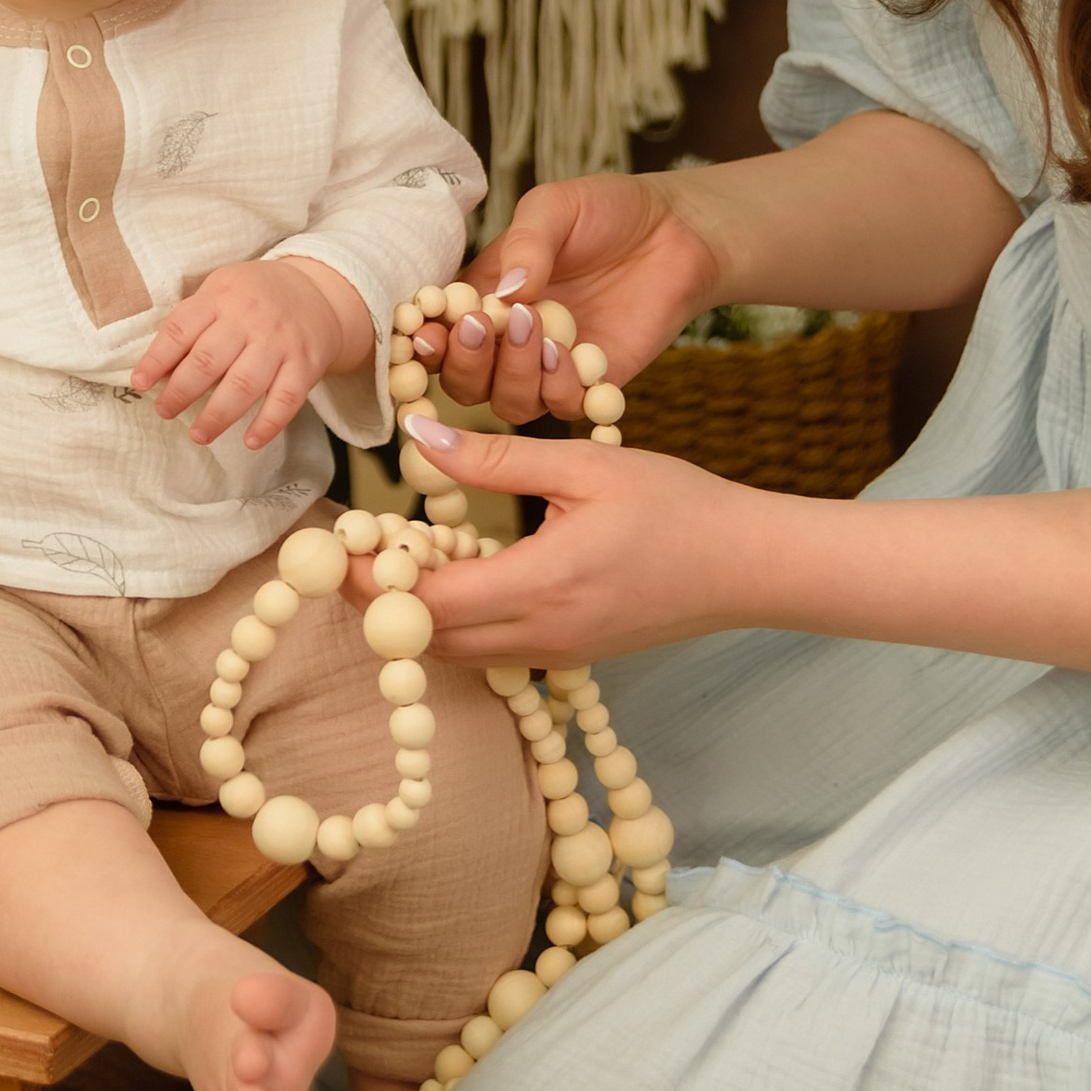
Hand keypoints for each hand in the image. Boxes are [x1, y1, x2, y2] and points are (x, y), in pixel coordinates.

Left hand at [130, 254, 371, 450]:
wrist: (316, 291)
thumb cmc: (253, 299)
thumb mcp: (219, 294)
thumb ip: (191, 326)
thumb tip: (156, 372)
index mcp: (220, 297)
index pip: (181, 329)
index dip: (157, 359)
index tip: (139, 383)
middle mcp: (250, 318)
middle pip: (209, 360)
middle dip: (181, 391)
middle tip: (164, 411)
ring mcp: (280, 342)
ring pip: (245, 383)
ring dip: (218, 414)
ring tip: (198, 434)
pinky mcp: (306, 364)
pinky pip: (287, 398)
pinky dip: (268, 423)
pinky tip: (250, 441)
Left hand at [373, 409, 759, 661]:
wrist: (748, 566)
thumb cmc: (677, 507)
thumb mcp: (584, 466)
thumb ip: (495, 457)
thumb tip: (419, 435)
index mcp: (542, 587)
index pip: (424, 607)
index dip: (373, 584)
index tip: (342, 545)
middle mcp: (541, 636)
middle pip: (426, 641)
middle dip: (382, 602)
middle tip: (357, 547)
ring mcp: (555, 655)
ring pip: (454, 652)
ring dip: (416, 613)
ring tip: (400, 553)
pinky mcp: (568, 655)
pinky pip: (489, 649)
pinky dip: (457, 620)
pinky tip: (458, 569)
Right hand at [412, 171, 720, 423]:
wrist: (677, 231)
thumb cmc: (608, 210)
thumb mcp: (558, 206)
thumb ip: (527, 243)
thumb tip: (503, 292)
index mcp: (484, 295)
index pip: (438, 330)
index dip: (425, 340)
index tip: (430, 333)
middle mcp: (508, 339)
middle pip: (463, 381)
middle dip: (464, 363)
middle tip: (481, 327)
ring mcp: (547, 366)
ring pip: (505, 403)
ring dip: (511, 375)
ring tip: (533, 329)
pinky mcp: (590, 385)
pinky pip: (560, 408)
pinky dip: (556, 388)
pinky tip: (569, 352)